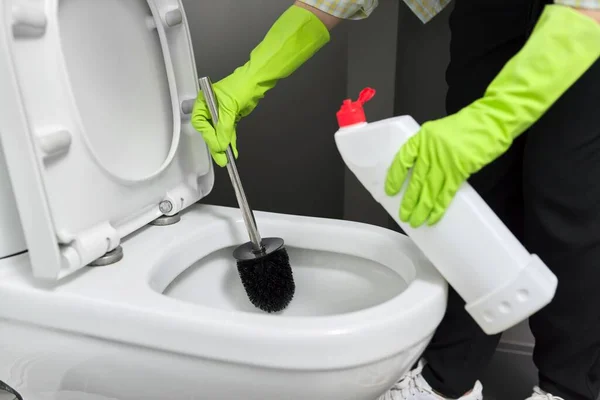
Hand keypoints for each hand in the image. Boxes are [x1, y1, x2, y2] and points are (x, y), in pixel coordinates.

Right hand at [190, 5, 329, 166]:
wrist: (256, 81)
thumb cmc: (241, 86)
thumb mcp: (230, 108)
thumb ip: (224, 128)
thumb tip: (221, 144)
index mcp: (204, 101)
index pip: (200, 123)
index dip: (208, 135)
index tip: (216, 145)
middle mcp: (210, 108)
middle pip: (209, 130)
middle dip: (215, 144)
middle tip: (220, 158)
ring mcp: (220, 113)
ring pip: (219, 133)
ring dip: (223, 145)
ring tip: (225, 159)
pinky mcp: (230, 117)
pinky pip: (228, 132)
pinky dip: (230, 141)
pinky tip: (232, 151)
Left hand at [384, 109, 512, 227]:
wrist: (491, 121)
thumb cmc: (466, 126)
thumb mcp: (438, 132)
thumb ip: (427, 149)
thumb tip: (419, 172)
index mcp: (422, 138)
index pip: (402, 160)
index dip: (394, 177)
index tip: (390, 191)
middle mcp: (430, 150)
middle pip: (415, 180)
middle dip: (409, 201)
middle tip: (403, 215)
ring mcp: (444, 161)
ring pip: (429, 190)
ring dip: (421, 208)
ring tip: (415, 221)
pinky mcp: (459, 171)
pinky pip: (446, 193)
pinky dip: (439, 207)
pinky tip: (433, 217)